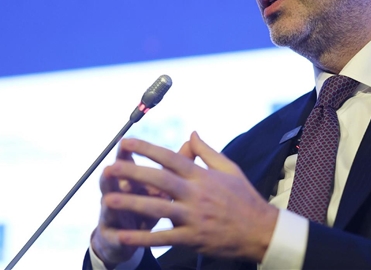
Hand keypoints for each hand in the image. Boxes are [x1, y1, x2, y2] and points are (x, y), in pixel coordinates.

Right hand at [91, 142, 174, 265]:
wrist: (127, 238)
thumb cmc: (151, 204)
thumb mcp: (163, 185)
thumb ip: (176, 164)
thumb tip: (192, 140)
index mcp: (132, 179)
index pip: (127, 161)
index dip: (126, 153)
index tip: (125, 142)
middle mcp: (119, 194)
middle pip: (114, 182)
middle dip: (114, 176)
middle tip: (111, 168)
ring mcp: (113, 215)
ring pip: (110, 208)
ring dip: (111, 204)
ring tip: (107, 201)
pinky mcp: (113, 237)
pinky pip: (116, 237)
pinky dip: (119, 237)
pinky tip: (121, 237)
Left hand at [102, 132, 278, 261]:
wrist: (261, 231)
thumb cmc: (244, 198)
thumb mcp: (230, 169)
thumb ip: (207, 151)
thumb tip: (191, 133)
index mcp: (202, 175)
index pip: (170, 157)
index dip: (147, 149)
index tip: (126, 142)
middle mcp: (196, 194)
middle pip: (159, 180)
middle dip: (132, 173)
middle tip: (109, 168)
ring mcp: (194, 217)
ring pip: (157, 209)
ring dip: (131, 205)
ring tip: (108, 201)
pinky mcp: (193, 238)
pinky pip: (163, 238)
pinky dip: (142, 238)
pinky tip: (123, 236)